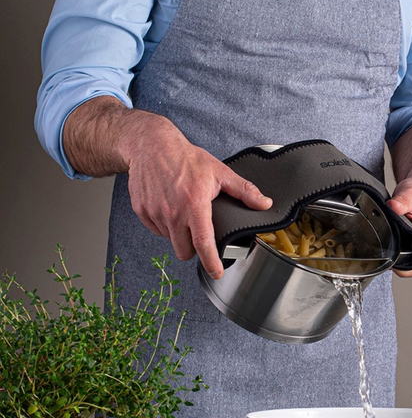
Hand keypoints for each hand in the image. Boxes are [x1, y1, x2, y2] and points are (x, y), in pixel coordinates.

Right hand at [121, 114, 271, 278]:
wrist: (151, 145)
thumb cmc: (185, 158)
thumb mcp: (219, 172)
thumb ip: (244, 190)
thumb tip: (264, 203)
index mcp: (194, 205)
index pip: (203, 243)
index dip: (211, 262)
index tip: (217, 272)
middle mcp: (172, 213)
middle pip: (184, 250)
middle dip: (193, 249)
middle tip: (199, 234)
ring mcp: (154, 213)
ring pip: (169, 240)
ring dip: (178, 234)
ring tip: (183, 212)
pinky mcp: (141, 212)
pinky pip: (156, 230)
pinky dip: (164, 225)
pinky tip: (170, 207)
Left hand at [386, 161, 411, 277]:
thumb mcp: (411, 193)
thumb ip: (402, 201)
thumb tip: (393, 207)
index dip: (408, 271)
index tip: (394, 265)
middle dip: (397, 266)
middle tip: (382, 256)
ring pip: (405, 260)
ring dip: (393, 258)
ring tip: (382, 249)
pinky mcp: (408, 237)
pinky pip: (400, 250)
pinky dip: (391, 249)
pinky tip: (383, 242)